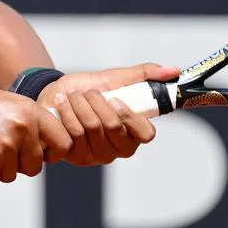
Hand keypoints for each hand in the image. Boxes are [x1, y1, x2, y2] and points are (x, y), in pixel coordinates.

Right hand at [0, 85, 73, 184]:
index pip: (62, 140)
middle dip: (18, 166)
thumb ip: (26, 122)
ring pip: (13, 174)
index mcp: (30, 109)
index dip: (53, 153)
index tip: (42, 156)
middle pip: (36, 165)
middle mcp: (24, 126)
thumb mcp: (4, 105)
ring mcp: (8, 144)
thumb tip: (43, 149)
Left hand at [37, 63, 179, 165]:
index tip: (115, 100)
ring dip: (79, 104)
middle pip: (114, 129)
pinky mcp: (74, 157)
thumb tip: (174, 70)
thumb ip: (143, 75)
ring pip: (91, 129)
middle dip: (98, 103)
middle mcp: (117, 148)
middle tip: (89, 92)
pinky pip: (72, 134)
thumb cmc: (87, 89)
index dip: (130, 117)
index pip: (146, 134)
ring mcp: (96, 155)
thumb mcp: (114, 78)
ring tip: (72, 95)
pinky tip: (61, 104)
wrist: (54, 95)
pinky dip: (66, 112)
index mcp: (133, 132)